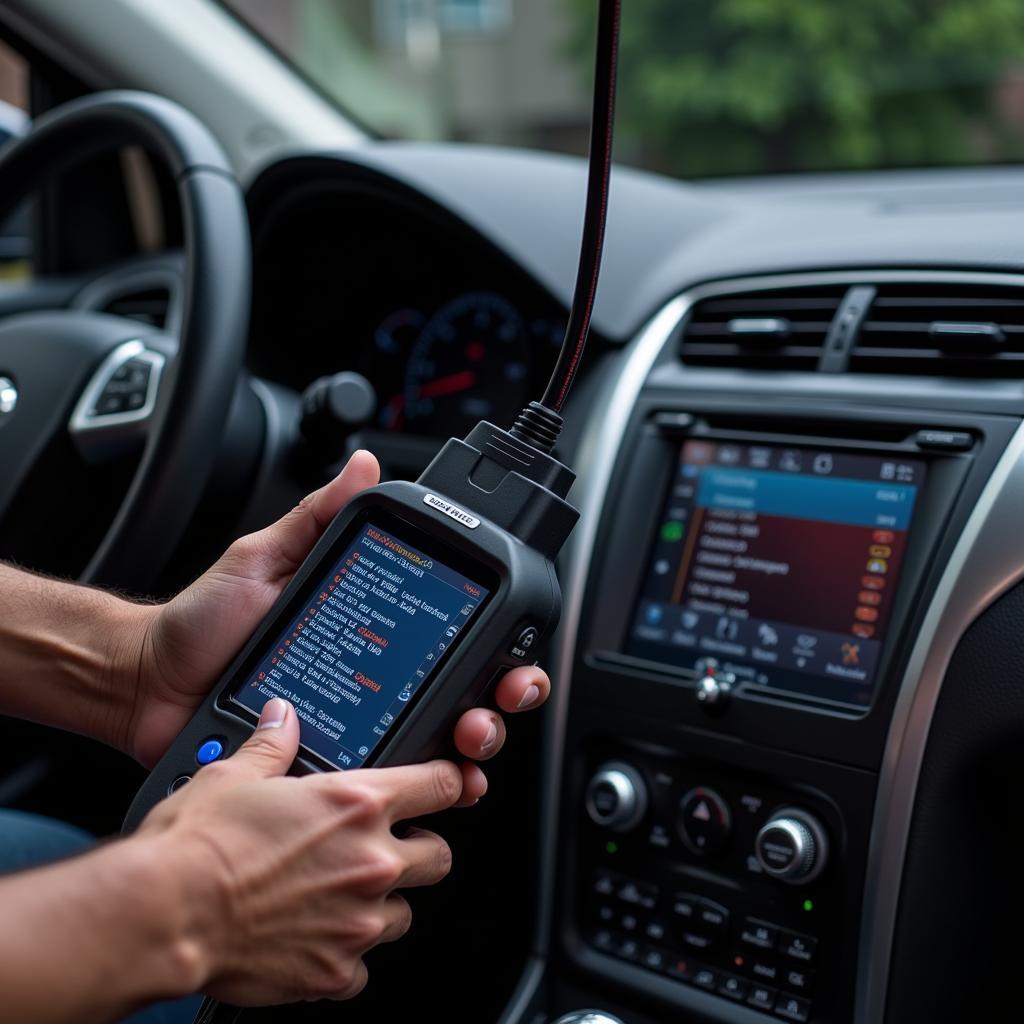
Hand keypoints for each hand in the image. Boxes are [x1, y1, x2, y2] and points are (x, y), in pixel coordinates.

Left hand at [128, 451, 550, 800]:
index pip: (452, 636)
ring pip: (440, 744)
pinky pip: (387, 781)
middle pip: (466, 692)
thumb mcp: (265, 556)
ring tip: (469, 737)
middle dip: (504, 696)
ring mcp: (359, 725)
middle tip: (504, 693)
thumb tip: (363, 466)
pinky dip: (423, 784)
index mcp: (375, 628)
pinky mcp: (330, 766)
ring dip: (474, 744)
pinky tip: (437, 779)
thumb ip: (317, 516)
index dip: (497, 645)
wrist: (151, 681)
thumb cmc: (206, 621)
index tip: (513, 648)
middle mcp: (378, 678)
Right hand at [138, 698, 460, 1003]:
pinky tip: (317, 941)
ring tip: (344, 897)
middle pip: (439, 855)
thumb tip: (283, 717)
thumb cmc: (198, 843)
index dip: (450, 782)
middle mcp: (370, 861)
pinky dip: (346, 958)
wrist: (166, 913)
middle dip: (421, 849)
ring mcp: (357, 921)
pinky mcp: (333, 971)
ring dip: (383, 904)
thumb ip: (273, 744)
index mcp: (356, 804)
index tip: (449, 786)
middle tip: (389, 848)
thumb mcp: (237, 773)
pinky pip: (362, 970)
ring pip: (405, 914)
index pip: (442, 785)